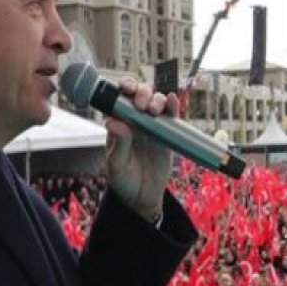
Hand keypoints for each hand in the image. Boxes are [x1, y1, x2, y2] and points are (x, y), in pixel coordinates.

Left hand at [104, 78, 176, 220]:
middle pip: (138, 95)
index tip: (125, 89)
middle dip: (141, 91)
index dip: (121, 89)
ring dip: (156, 98)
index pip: (117, 100)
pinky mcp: (167, 133)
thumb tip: (113, 121)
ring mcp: (151, 126)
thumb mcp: (116, 165)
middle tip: (141, 104)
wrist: (143, 196)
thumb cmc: (124, 181)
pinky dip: (173, 105)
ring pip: (155, 101)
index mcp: (117, 125)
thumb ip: (118, 144)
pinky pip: (171, 116)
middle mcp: (134, 121)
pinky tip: (172, 101)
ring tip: (154, 110)